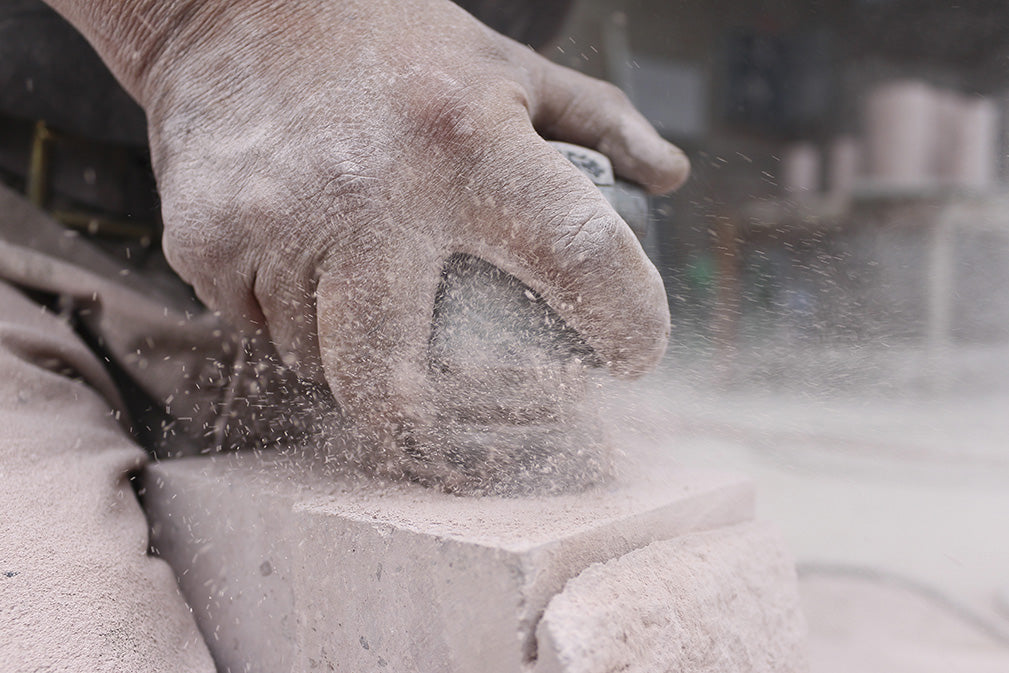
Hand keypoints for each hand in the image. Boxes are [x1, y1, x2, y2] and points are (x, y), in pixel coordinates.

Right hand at [57, 0, 689, 464]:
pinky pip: (260, 333)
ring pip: (324, 370)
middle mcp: (373, 195)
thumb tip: (670, 179)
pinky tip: (310, 276)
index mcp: (470, 144)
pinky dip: (295, 327)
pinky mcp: (207, 245)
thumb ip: (601, 121)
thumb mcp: (506, 66)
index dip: (625, 322)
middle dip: (438, 433)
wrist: (231, 2)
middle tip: (469, 419)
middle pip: (399, 392)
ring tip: (383, 317)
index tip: (631, 351)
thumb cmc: (389, 42)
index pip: (579, 258)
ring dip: (361, 366)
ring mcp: (278, 228)